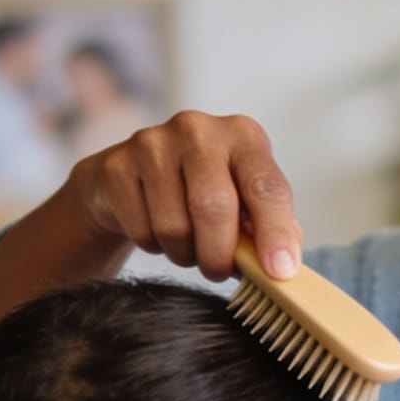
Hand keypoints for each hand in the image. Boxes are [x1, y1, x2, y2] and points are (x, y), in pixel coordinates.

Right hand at [68, 110, 301, 281]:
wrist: (133, 179)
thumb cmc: (204, 193)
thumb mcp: (246, 203)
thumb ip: (270, 228)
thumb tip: (282, 266)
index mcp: (244, 136)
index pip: (267, 187)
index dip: (275, 233)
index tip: (280, 271)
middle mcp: (199, 129)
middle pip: (214, 207)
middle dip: (219, 254)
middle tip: (219, 271)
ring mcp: (153, 142)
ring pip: (174, 226)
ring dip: (184, 253)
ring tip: (188, 245)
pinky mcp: (117, 165)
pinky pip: (141, 229)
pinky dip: (153, 245)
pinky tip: (156, 230)